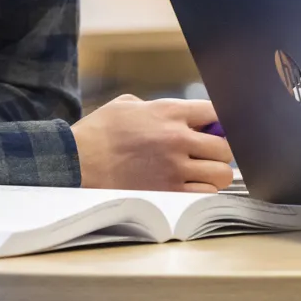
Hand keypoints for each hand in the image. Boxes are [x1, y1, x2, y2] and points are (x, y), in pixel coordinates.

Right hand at [72, 95, 233, 192]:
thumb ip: (159, 107)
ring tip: (202, 173)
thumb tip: (182, 115)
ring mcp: (174, 169)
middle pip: (226, 147)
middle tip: (210, 155)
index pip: (218, 112)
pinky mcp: (167, 193)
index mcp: (170, 113)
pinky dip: (204, 192)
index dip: (223, 121)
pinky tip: (191, 188)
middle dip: (221, 151)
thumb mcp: (128, 105)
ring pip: (221, 174)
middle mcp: (177, 140)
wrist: (74, 162)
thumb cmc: (98, 133)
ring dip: (216, 174)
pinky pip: (204, 195)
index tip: (217, 129)